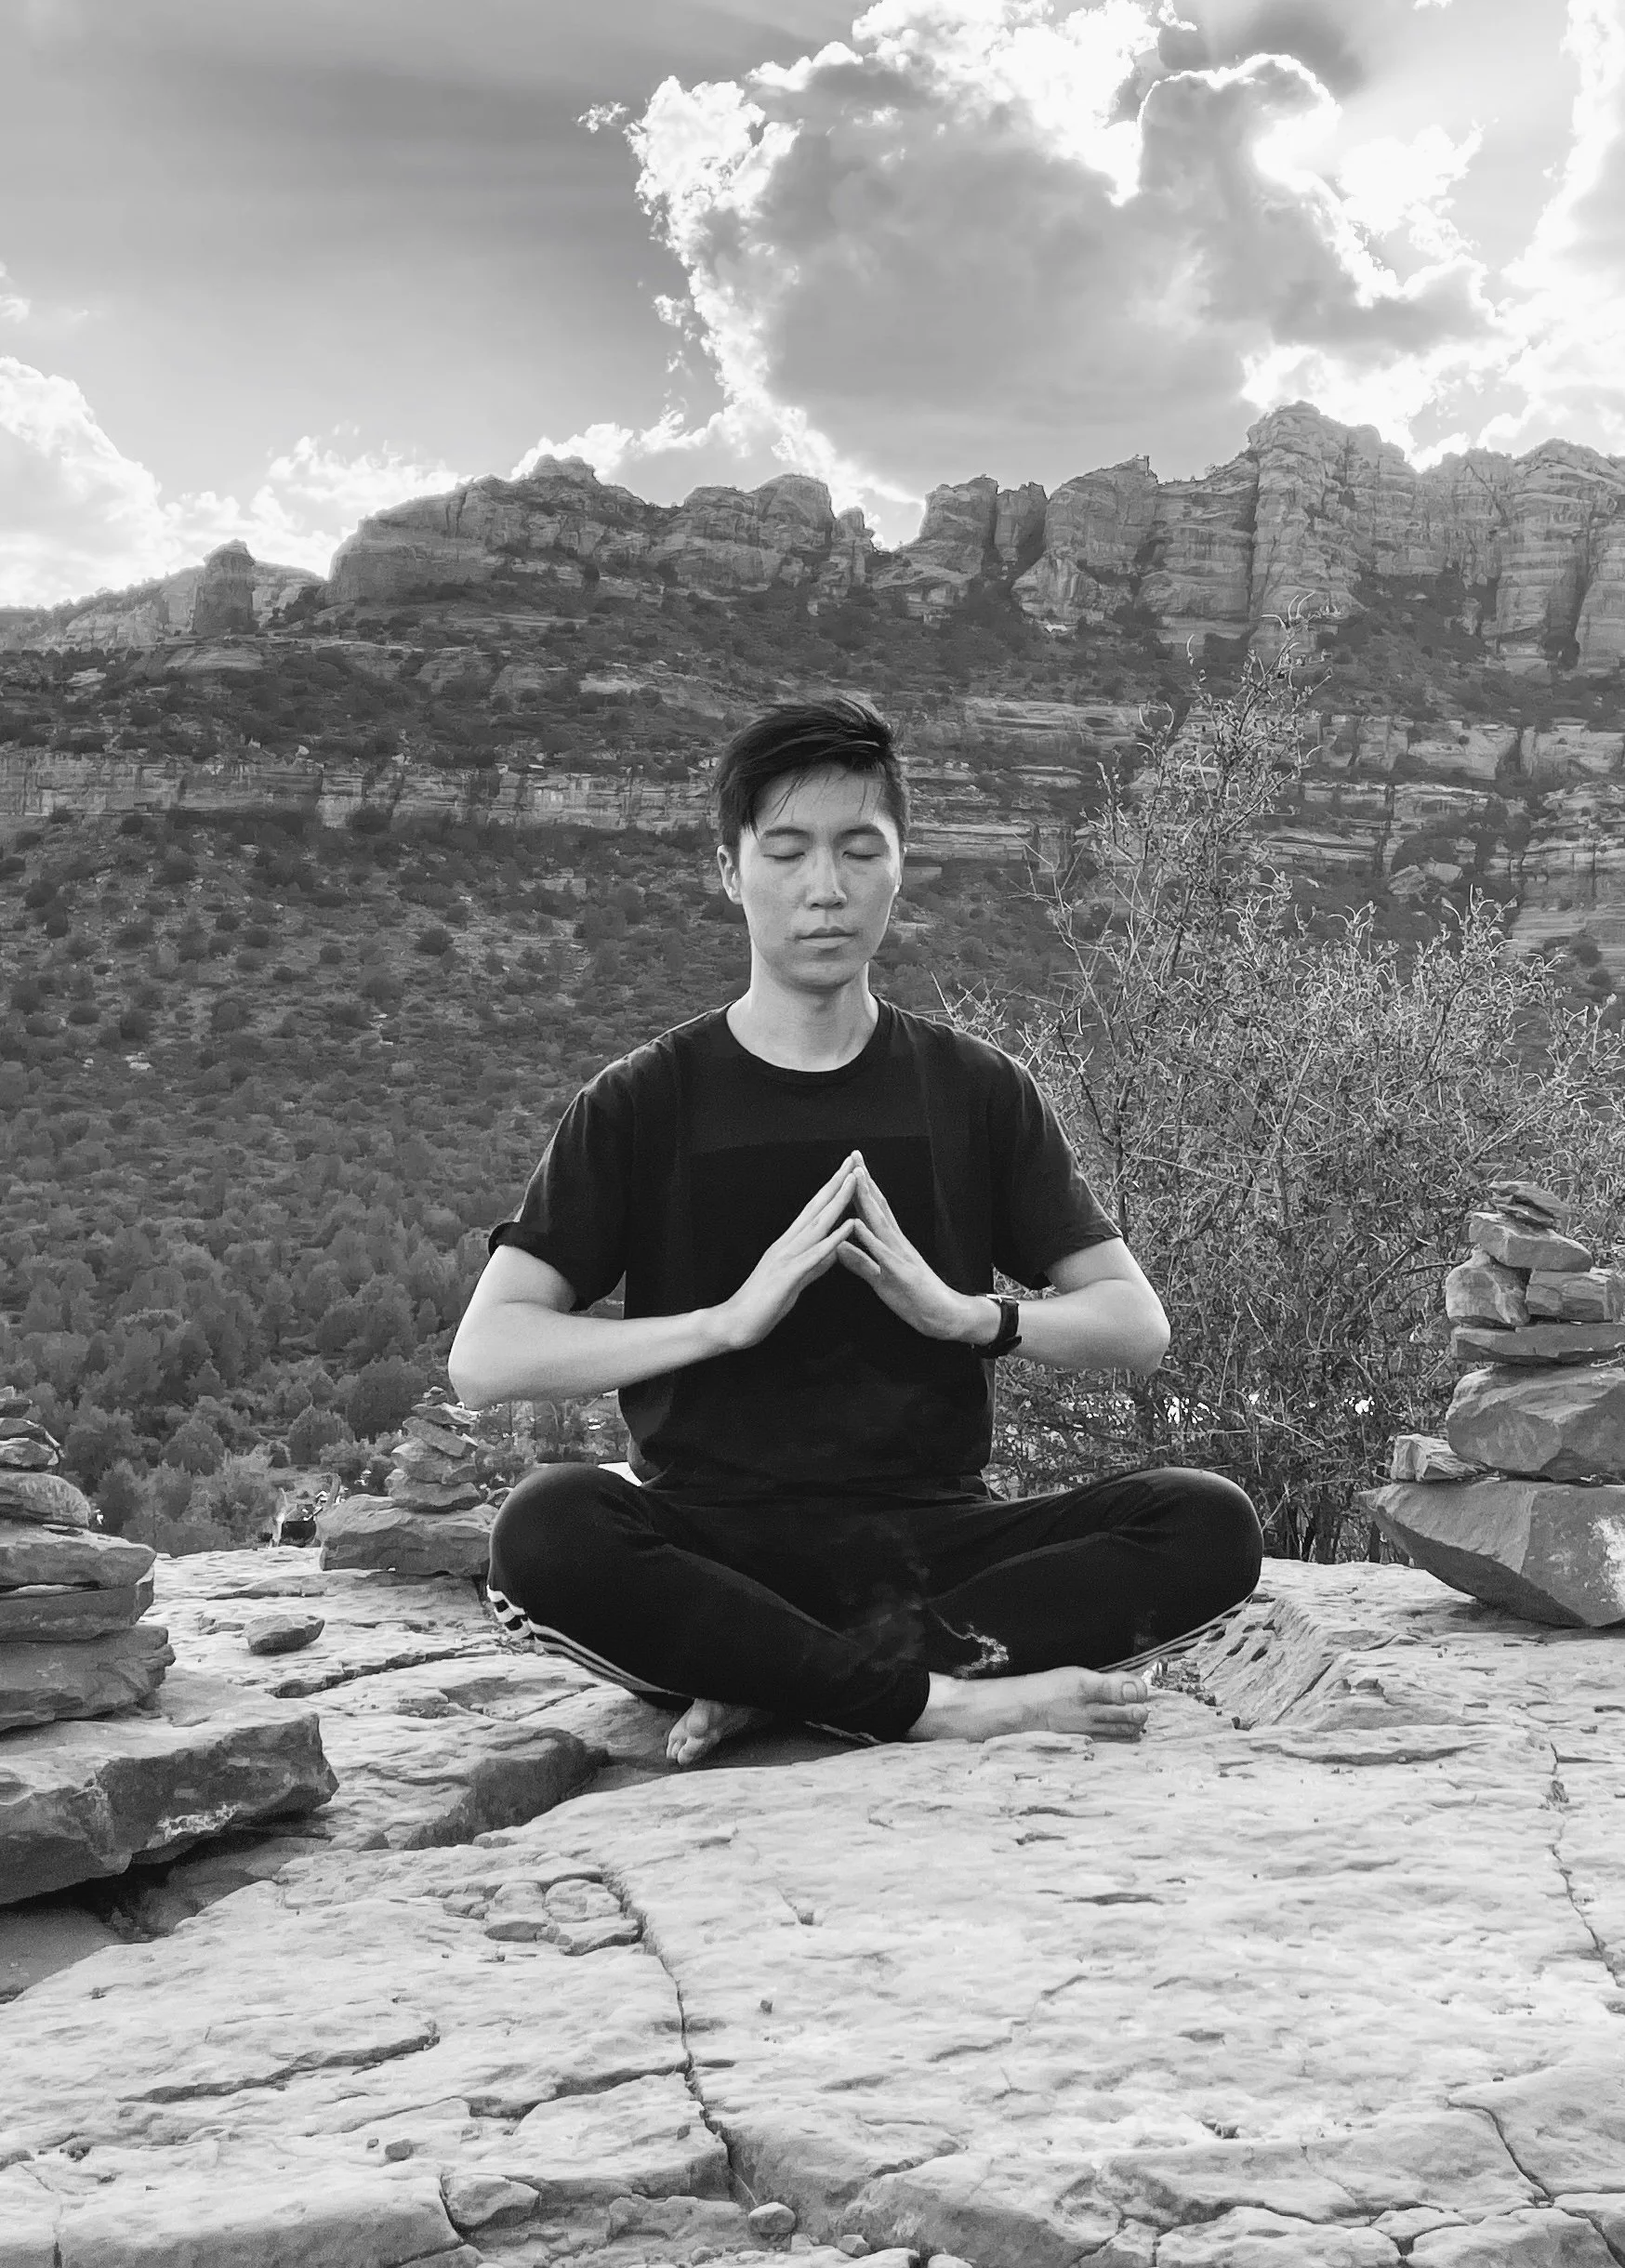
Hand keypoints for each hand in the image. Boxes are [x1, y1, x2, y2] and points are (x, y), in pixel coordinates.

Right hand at [709, 1152, 860, 1353]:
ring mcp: (786, 1257)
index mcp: (789, 1244)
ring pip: (817, 1224)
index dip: (832, 1190)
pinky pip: (814, 1255)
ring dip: (837, 1201)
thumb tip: (834, 1251)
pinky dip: (832, 1239)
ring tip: (854, 1181)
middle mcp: (787, 1244)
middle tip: (853, 1161)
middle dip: (836, 1183)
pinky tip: (848, 1226)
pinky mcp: (787, 1275)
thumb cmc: (763, 1304)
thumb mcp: (796, 1281)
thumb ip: (816, 1265)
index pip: (814, 1211)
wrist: (735, 1323)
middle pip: (816, 1208)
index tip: (848, 1171)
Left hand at [836, 1155, 985, 1340]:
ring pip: (881, 1223)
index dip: (861, 1189)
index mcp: (891, 1244)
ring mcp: (900, 1256)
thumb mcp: (879, 1279)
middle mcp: (897, 1244)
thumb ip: (860, 1263)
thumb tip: (839, 1246)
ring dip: (867, 1200)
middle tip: (854, 1157)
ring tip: (855, 1178)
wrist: (943, 1317)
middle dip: (865, 1182)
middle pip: (879, 1207)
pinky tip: (856, 1224)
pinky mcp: (901, 1273)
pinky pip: (882, 1253)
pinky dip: (868, 1238)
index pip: (874, 1211)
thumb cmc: (912, 1299)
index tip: (850, 1168)